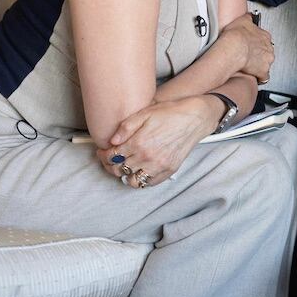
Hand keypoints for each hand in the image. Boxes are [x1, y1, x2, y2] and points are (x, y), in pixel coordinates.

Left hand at [95, 96, 217, 186]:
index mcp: (138, 142)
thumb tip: (112, 141)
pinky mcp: (168, 171)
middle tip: (108, 159)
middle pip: (119, 170)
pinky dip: (140, 179)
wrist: (194, 118)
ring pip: (132, 181)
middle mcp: (147, 158)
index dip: (103, 155)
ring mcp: (158, 166)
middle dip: (109, 165)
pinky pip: (148, 183)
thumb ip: (126, 127)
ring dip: (124, 175)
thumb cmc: (169, 113)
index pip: (112, 156)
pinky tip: (138, 170)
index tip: (101, 151)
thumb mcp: (145, 113)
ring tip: (123, 166)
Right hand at [219, 12, 273, 83]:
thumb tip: (248, 16)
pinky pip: (264, 77)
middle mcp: (268, 48)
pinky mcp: (263, 71)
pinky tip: (254, 76)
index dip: (257, 43)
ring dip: (260, 65)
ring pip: (266, 64)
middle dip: (259, 54)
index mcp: (264, 36)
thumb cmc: (235, 36)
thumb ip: (248, 18)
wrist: (233, 48)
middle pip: (267, 52)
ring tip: (250, 65)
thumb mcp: (242, 20)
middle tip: (249, 55)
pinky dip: (260, 77)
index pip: (265, 39)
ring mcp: (267, 60)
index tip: (252, 44)